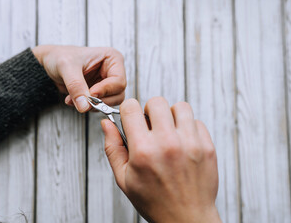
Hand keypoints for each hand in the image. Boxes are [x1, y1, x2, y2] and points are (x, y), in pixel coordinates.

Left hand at [32, 45, 125, 111]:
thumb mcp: (66, 67)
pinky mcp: (99, 93)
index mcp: (112, 58)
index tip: (90, 94)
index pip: (119, 81)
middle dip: (100, 101)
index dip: (105, 90)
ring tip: (74, 99)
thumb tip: (85, 105)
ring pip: (110, 103)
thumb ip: (76, 86)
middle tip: (83, 101)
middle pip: (118, 94)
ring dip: (92, 105)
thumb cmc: (59, 57)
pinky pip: (100, 106)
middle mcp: (113, 71)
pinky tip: (74, 100)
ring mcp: (107, 83)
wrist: (48, 64)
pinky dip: (87, 106)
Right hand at [101, 97, 220, 222]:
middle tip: (150, 126)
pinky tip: (182, 141)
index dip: (128, 110)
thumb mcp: (123, 178)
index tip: (131, 117)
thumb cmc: (154, 201)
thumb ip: (113, 147)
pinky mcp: (207, 146)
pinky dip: (188, 127)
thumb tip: (106, 123)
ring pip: (180, 107)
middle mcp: (168, 143)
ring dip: (171, 115)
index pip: (131, 108)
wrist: (187, 219)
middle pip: (156, 102)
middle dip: (149, 111)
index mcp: (143, 150)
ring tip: (168, 131)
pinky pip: (196, 121)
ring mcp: (190, 143)